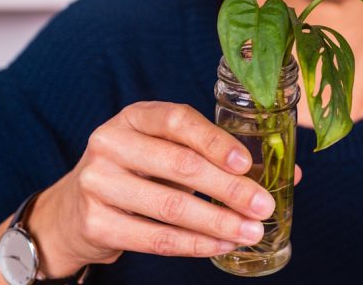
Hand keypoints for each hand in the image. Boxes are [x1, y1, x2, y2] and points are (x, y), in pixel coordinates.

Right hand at [26, 101, 302, 276]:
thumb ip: (218, 157)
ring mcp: (98, 183)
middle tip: (263, 205)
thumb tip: (290, 173)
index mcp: (135, 117)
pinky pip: (155, 238)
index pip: (178, 120)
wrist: (72, 211)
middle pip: (180, 165)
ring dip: (218, 222)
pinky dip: (195, 245)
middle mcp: (110, 143)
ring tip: (251, 231)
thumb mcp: (167, 152)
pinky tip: (221, 246)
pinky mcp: (96, 223)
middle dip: (229, 189)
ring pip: (170, 207)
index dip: (216, 141)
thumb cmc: (137, 173)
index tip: (247, 162)